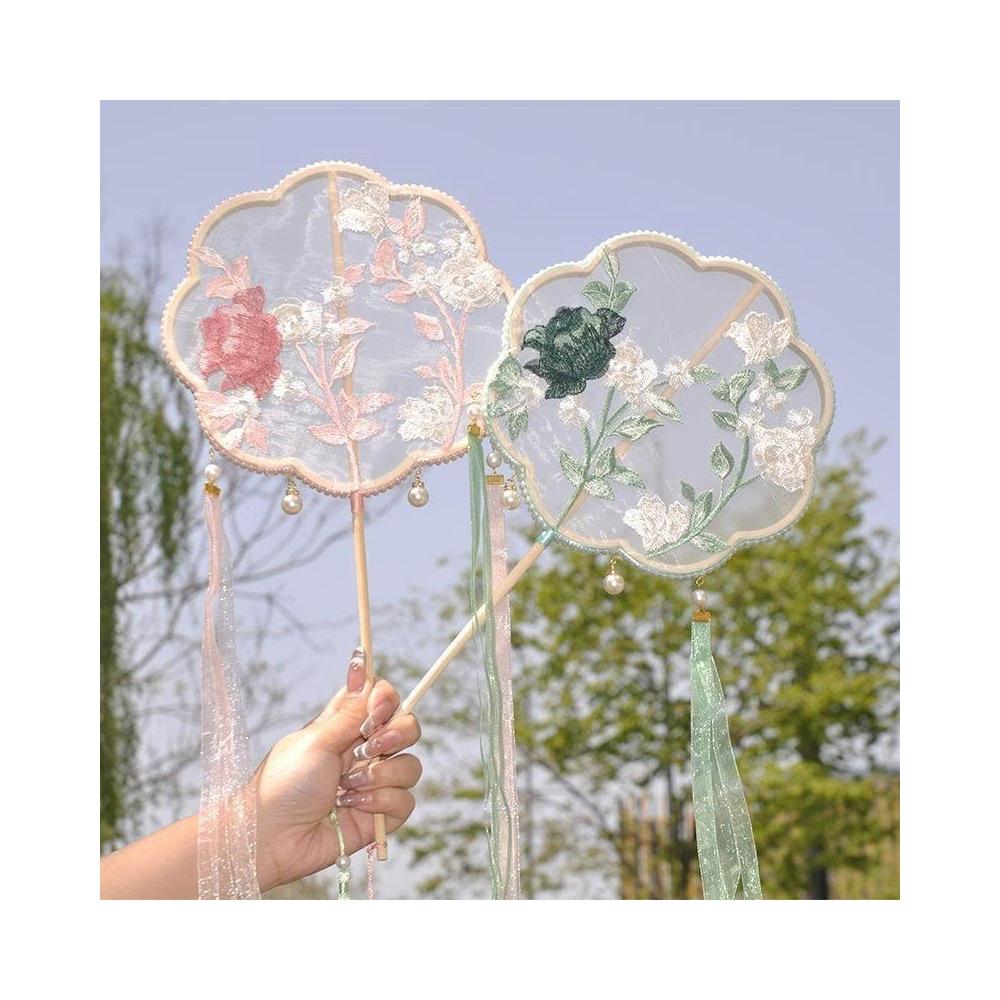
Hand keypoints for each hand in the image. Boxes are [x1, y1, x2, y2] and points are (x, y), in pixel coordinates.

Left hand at [253, 647, 421, 892]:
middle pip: (407, 728)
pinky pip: (405, 801)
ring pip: (410, 767)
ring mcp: (374, 783)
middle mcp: (364, 752)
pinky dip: (380, 803)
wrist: (271, 839)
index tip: (377, 709)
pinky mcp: (378, 815)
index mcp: (346, 727)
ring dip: (381, 776)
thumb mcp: (316, 740)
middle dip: (396, 736)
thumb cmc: (283, 784)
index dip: (387, 700)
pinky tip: (352, 808)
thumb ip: (350, 711)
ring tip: (348, 788)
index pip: (383, 700)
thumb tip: (363, 668)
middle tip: (368, 747)